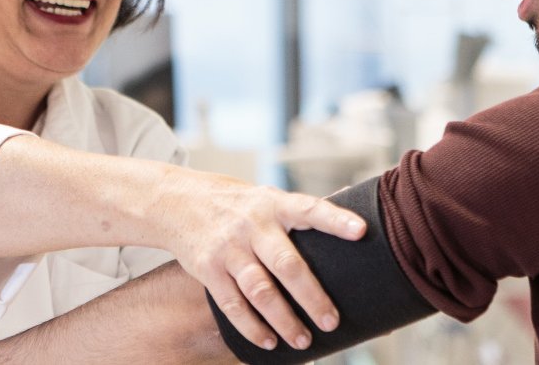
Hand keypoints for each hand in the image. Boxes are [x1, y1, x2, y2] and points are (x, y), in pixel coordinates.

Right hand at [155, 167, 366, 351]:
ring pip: (260, 290)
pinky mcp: (208, 268)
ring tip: (303, 340)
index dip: (336, 220)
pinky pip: (232, 303)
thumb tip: (350, 203)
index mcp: (274, 204)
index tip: (361, 232)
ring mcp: (229, 248)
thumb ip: (299, 210)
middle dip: (311, 297)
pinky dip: (251, 326)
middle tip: (331, 322)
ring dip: (283, 320)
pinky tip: (268, 342)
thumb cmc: (236, 204)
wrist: (177, 201)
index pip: (310, 209)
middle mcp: (252, 225)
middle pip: (286, 264)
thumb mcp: (266, 197)